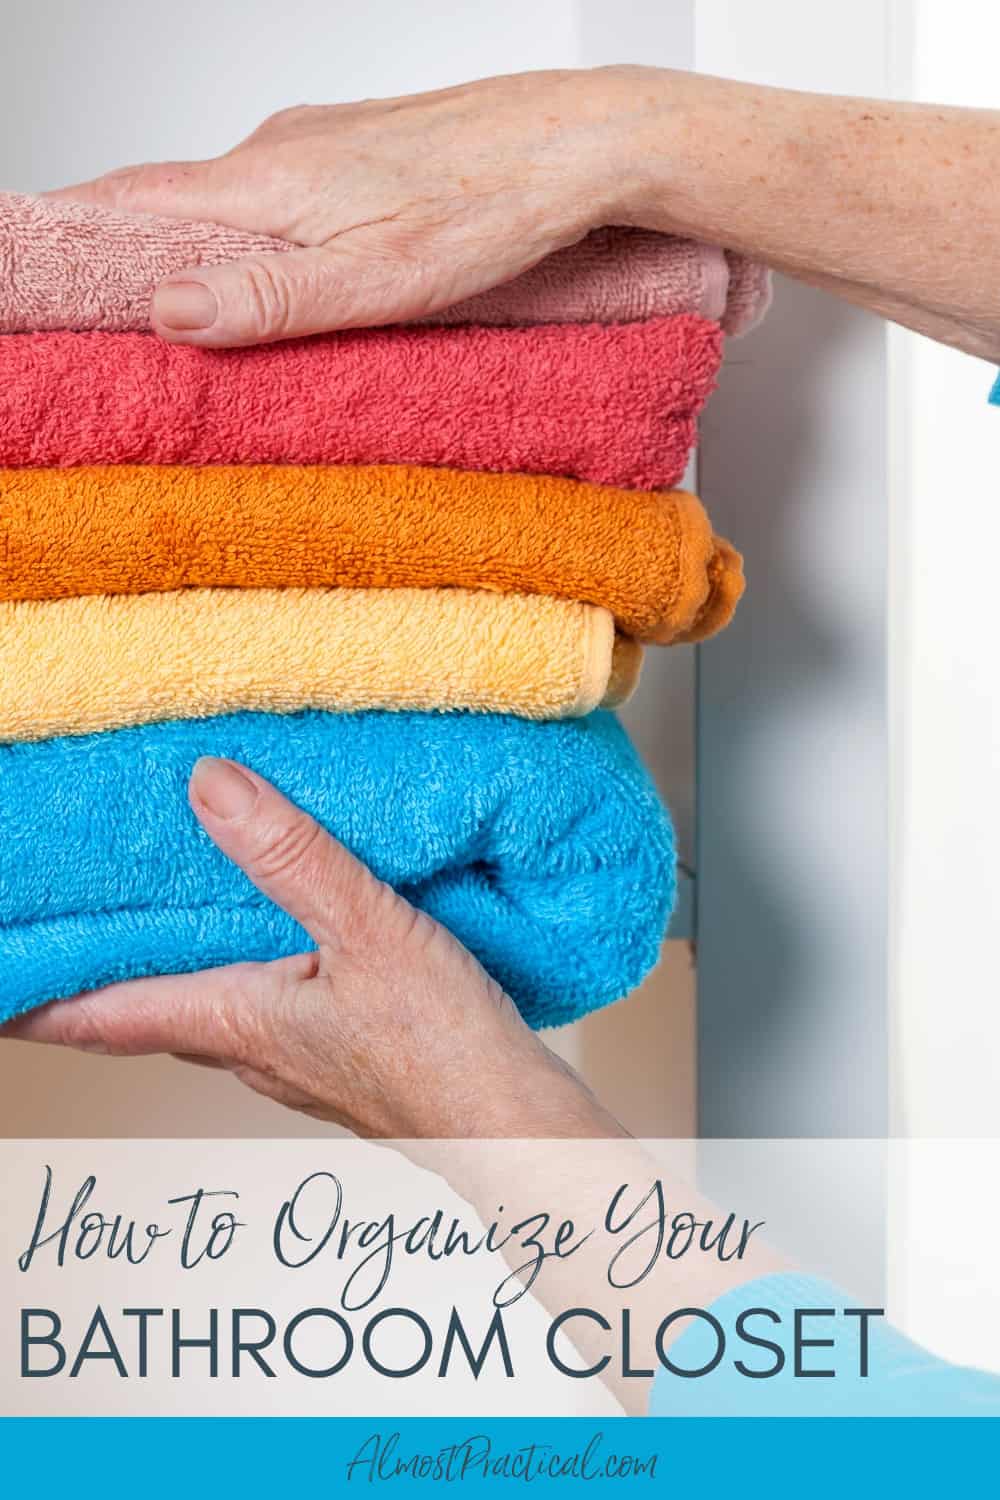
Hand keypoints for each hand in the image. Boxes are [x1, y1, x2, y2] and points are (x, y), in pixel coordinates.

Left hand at [1, 757, 623, 1139]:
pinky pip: (262, 1007)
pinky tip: (273, 941)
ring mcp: (294, 1060)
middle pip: (143, 1013)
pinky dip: (237, 971)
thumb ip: (293, 861)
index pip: (100, 1013)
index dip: (32, 996)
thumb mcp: (369, 936)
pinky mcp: (339, 1055)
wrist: (517, 1131)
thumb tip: (212, 790)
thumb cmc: (448, 1057)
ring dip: (165, 972)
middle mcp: (249, 1050)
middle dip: (94, 977)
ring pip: (204, 1009)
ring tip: (152, 922)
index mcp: (236, 1022)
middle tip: (59, 931)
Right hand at [47, 69, 639, 346]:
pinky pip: (277, 198)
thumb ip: (273, 297)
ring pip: (228, 203)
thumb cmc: (496, 202)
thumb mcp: (378, 276)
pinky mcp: (359, 159)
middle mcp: (281, 151)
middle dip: (125, 256)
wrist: (585, 145)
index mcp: (269, 180)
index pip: (132, 203)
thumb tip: (171, 309)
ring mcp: (320, 149)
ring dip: (195, 253)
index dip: (71, 235)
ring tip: (180, 314)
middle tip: (97, 314)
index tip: (36, 276)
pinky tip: (277, 275)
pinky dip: (253, 239)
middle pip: (171, 205)